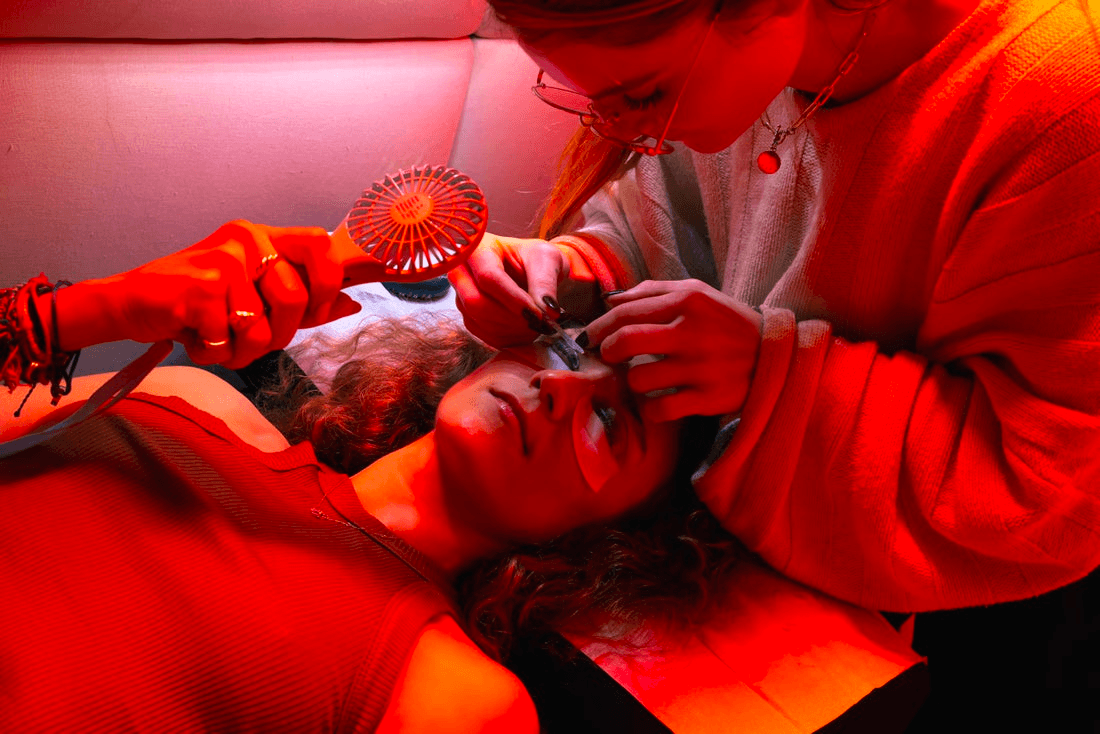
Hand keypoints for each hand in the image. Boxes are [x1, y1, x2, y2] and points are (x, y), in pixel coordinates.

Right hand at [106, 220, 360, 368]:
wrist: (132, 302)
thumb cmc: (199, 301)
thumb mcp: (256, 296)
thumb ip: (304, 300)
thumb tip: (351, 302)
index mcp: (265, 237)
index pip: (321, 243)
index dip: (329, 282)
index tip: (315, 312)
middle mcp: (246, 239)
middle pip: (296, 298)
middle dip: (279, 336)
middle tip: (251, 338)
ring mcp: (223, 259)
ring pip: (262, 330)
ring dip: (241, 352)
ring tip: (218, 338)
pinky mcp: (200, 286)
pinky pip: (229, 340)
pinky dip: (214, 353)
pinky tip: (196, 337)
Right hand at [448, 233, 596, 346]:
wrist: (533, 270)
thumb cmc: (536, 258)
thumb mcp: (547, 259)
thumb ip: (545, 282)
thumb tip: (546, 310)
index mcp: (479, 248)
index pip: (488, 276)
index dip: (512, 298)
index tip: (537, 313)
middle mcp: (463, 271)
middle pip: (475, 301)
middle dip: (510, 317)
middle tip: (537, 321)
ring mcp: (462, 296)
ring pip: (480, 321)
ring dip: (512, 329)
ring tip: (536, 323)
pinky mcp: (469, 316)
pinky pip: (484, 334)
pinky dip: (509, 337)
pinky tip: (525, 328)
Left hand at [581, 279, 761, 421]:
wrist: (775, 355)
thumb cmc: (727, 322)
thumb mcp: (698, 294)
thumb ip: (653, 291)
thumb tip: (610, 300)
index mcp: (688, 301)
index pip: (626, 312)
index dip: (599, 326)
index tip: (590, 337)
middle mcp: (692, 333)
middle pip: (624, 341)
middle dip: (607, 350)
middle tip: (608, 355)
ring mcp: (700, 368)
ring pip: (638, 378)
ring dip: (632, 381)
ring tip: (642, 378)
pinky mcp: (707, 399)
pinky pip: (659, 409)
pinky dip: (650, 408)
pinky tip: (656, 401)